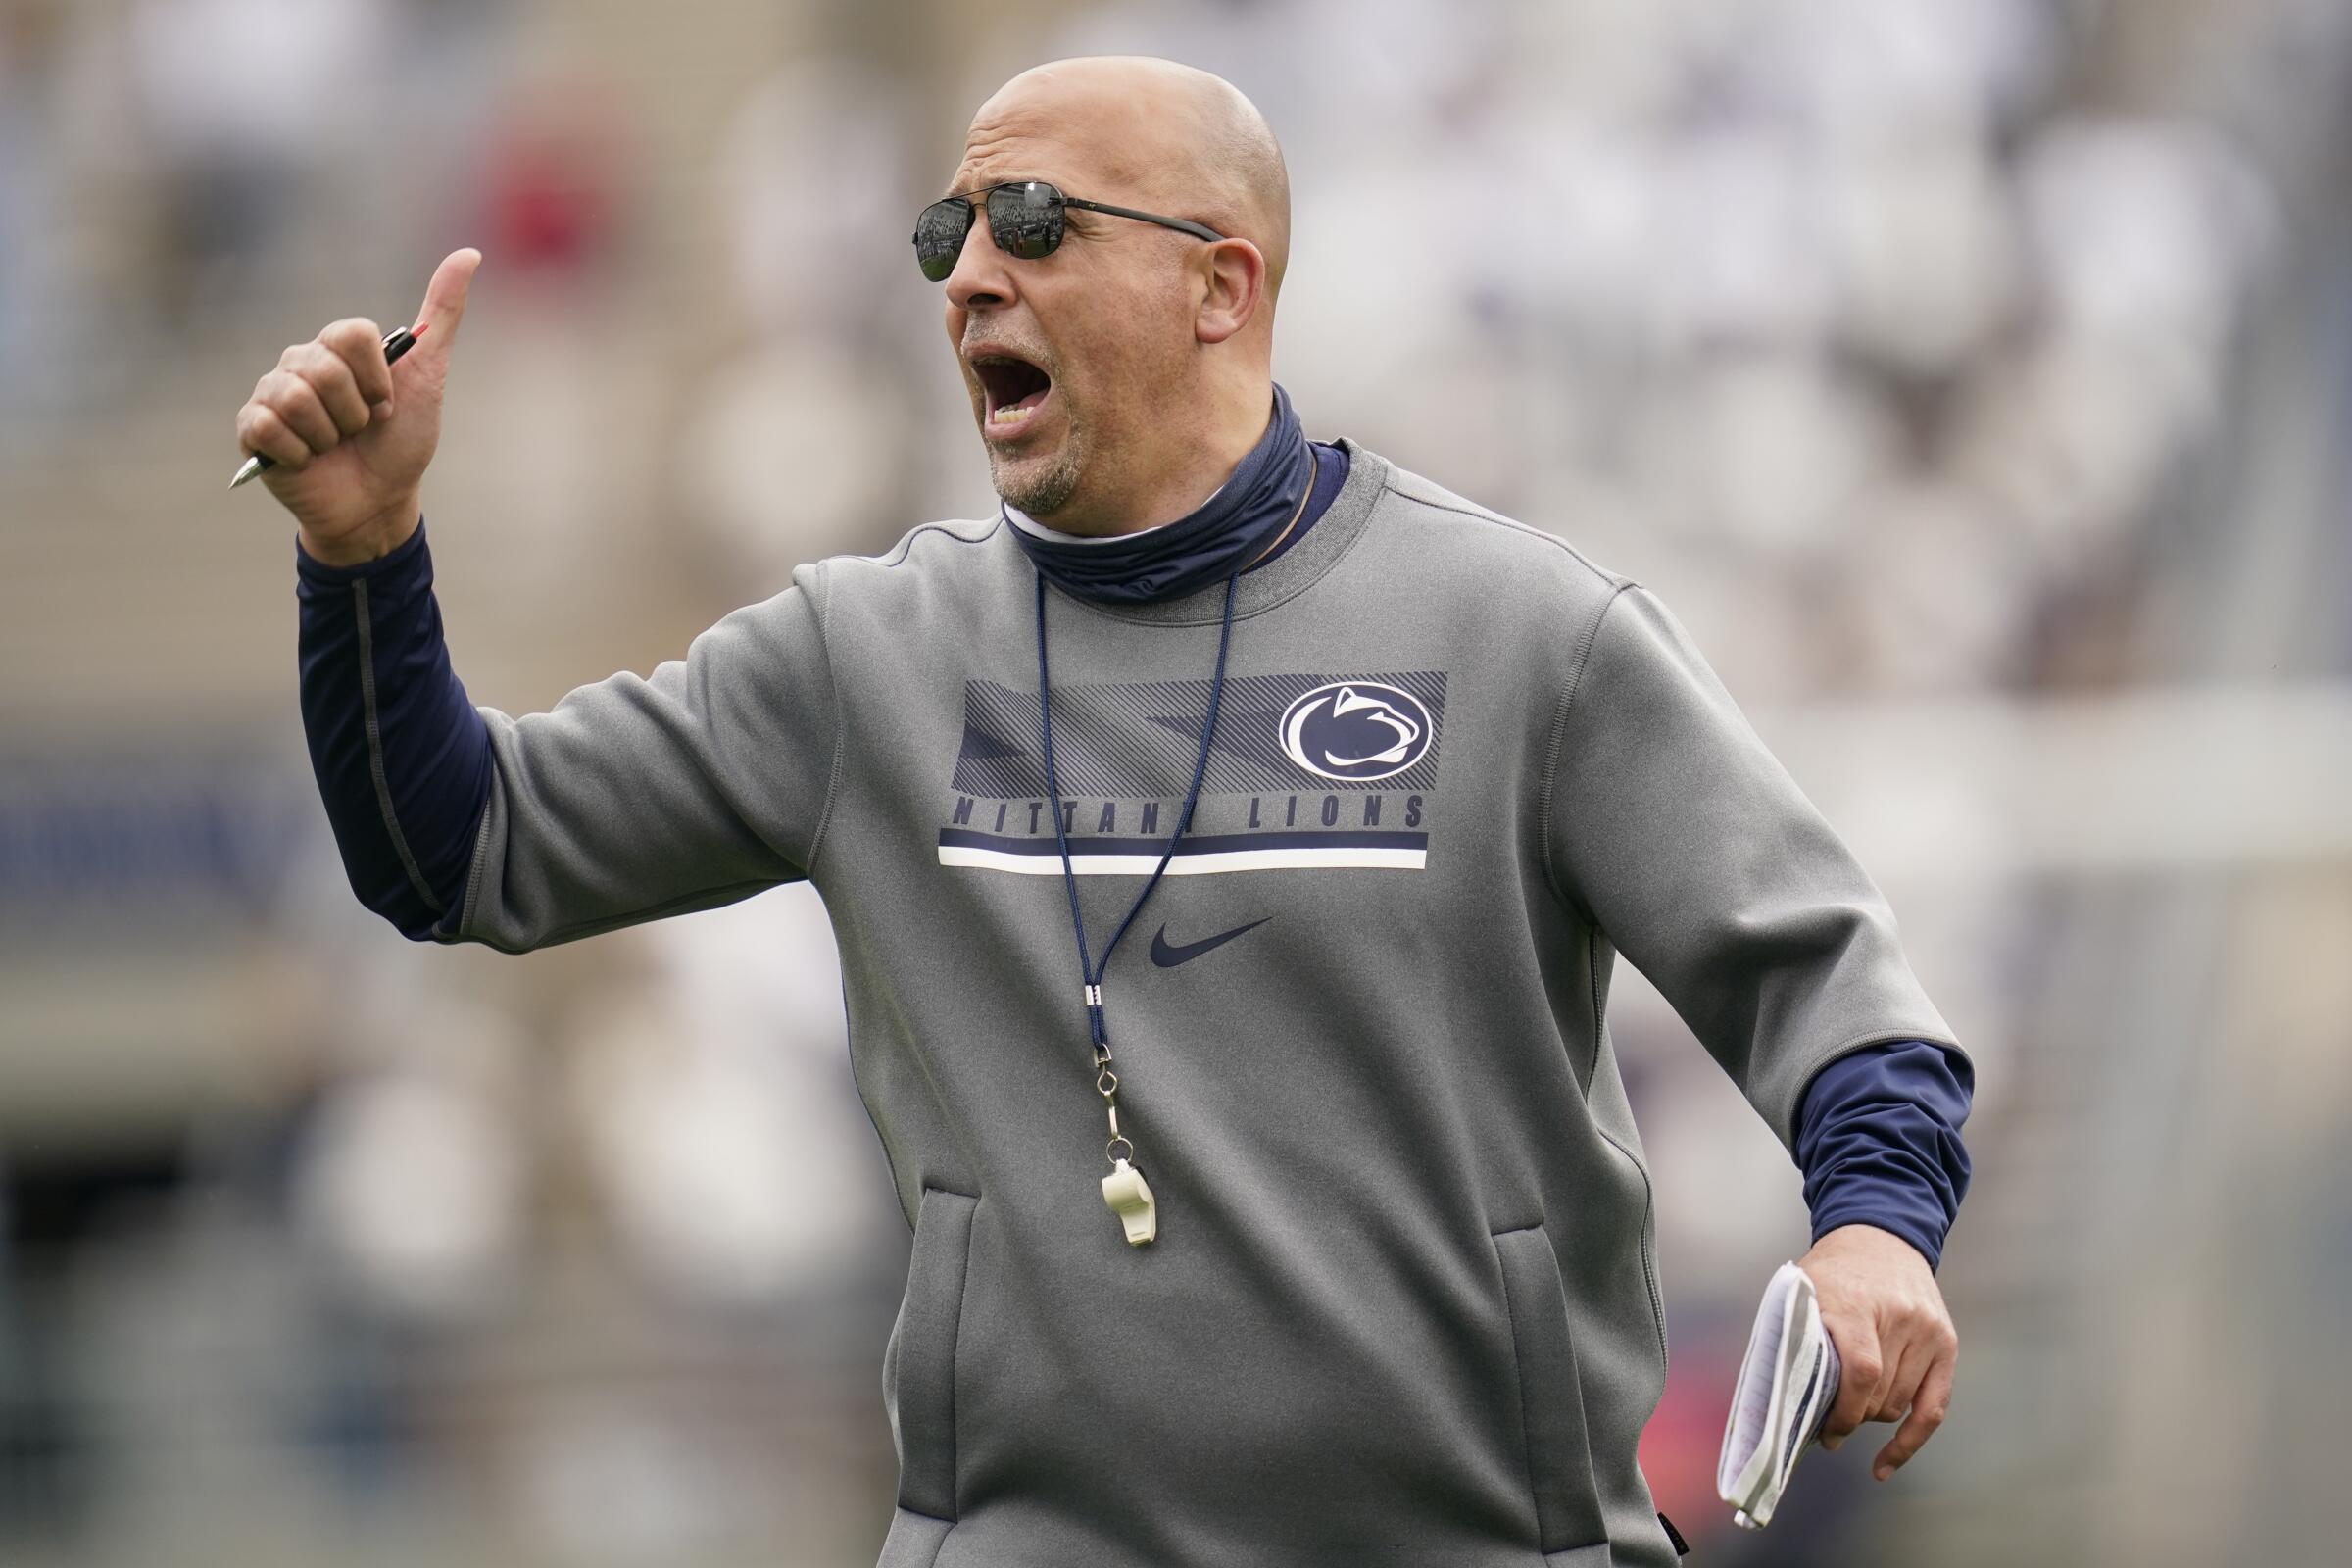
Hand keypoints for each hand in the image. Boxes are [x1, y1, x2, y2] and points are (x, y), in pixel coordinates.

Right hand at [234, 247, 481, 564]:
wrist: (380, 502)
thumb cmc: (403, 441)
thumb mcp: (429, 375)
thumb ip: (441, 314)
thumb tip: (469, 253)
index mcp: (337, 346)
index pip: (351, 333)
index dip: (377, 378)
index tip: (387, 404)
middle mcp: (299, 362)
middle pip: (324, 368)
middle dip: (356, 413)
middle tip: (360, 430)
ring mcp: (272, 394)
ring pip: (296, 398)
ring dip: (330, 436)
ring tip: (335, 446)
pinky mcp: (252, 429)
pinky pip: (267, 426)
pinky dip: (299, 453)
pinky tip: (308, 460)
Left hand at [1797, 1223, 1956, 1482]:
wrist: (1880, 1238)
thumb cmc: (1830, 1273)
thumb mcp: (1801, 1292)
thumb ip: (1794, 1340)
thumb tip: (1780, 1406)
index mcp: (1856, 1304)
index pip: (1860, 1373)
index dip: (1842, 1412)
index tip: (1822, 1431)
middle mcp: (1900, 1317)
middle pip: (1879, 1394)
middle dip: (1850, 1417)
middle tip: (1825, 1423)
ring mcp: (1928, 1330)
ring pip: (1900, 1405)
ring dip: (1871, 1417)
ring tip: (1848, 1411)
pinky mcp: (1947, 1343)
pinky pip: (1934, 1409)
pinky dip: (1909, 1442)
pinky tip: (1884, 1465)